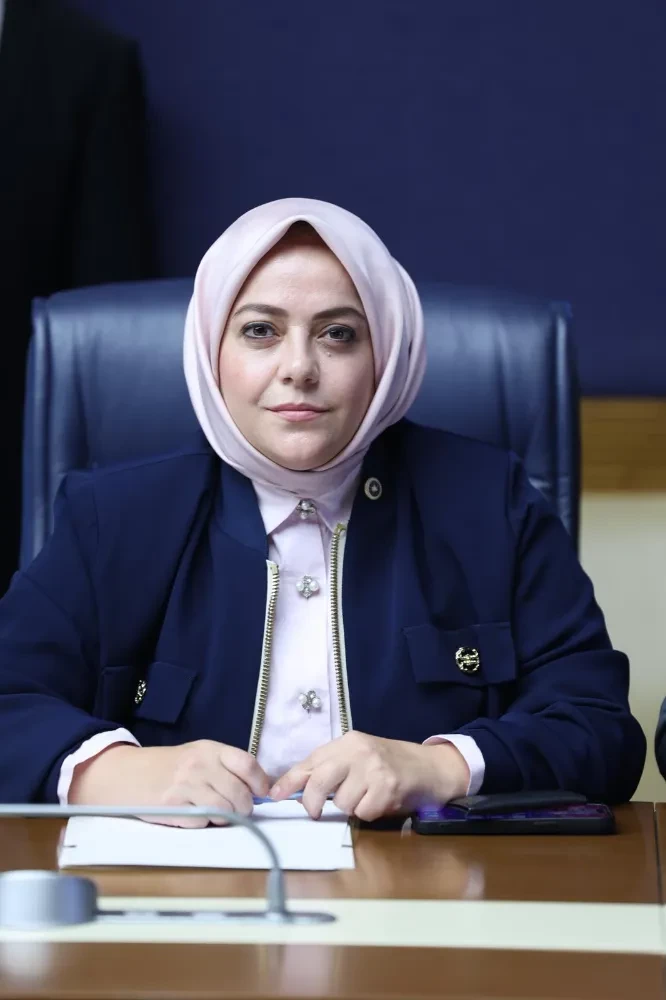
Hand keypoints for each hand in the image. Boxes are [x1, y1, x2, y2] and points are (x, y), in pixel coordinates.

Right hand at [68, 740, 269, 827]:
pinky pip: (202, 822)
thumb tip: (257, 789)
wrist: (125, 774)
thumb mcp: (197, 756)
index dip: (260, 783)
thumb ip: (224, 768)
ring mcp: (186, 785)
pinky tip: (191, 815)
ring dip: (225, 818)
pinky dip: (202, 823)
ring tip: (215, 813)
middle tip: (238, 811)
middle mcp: (200, 765)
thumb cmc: (167, 767)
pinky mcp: (172, 806)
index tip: (261, 794)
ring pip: (225, 810)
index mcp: (210, 749)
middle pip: (239, 794)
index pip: (247, 764)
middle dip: (244, 808)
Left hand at [269, 731, 469, 821]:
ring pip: (342, 802)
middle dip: (312, 802)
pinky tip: (381, 802)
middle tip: (315, 813)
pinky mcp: (388, 786)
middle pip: (319, 781)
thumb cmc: (391, 764)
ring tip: (366, 798)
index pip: (310, 761)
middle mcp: (358, 750)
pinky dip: (369, 813)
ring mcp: (374, 767)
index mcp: (347, 742)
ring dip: (351, 808)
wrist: (431, 766)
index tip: (274, 796)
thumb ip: (331, 769)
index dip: (289, 781)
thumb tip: (297, 789)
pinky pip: (364, 812)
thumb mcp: (358, 758)